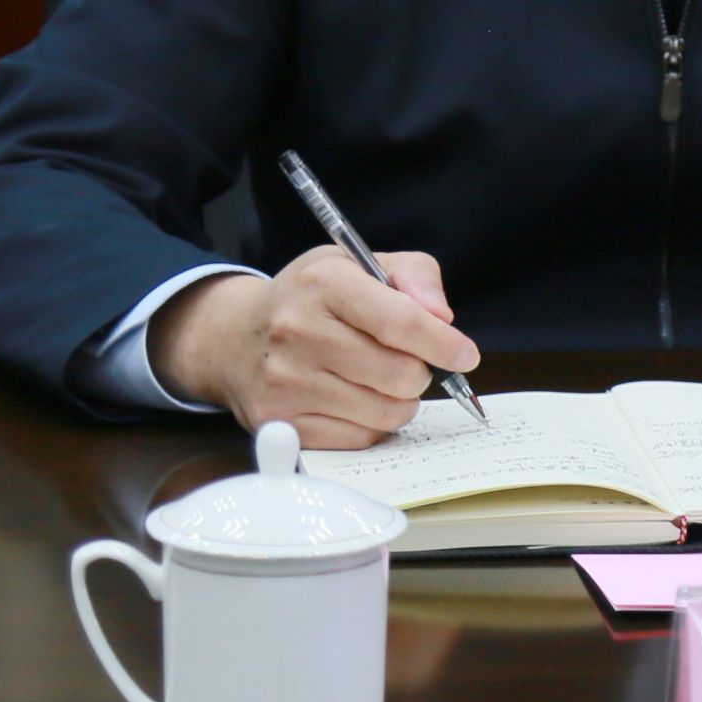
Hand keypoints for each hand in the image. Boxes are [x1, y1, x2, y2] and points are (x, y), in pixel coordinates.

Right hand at [146, 246, 480, 444]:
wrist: (237, 337)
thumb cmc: (311, 298)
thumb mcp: (358, 263)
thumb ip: (413, 276)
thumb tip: (443, 318)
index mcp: (323, 282)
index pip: (399, 320)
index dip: (442, 343)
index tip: (465, 354)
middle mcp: (298, 331)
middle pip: (399, 374)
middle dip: (420, 371)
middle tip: (409, 361)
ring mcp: (286, 382)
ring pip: (385, 411)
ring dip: (400, 399)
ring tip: (381, 378)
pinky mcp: (280, 424)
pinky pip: (360, 438)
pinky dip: (372, 422)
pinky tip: (355, 398)